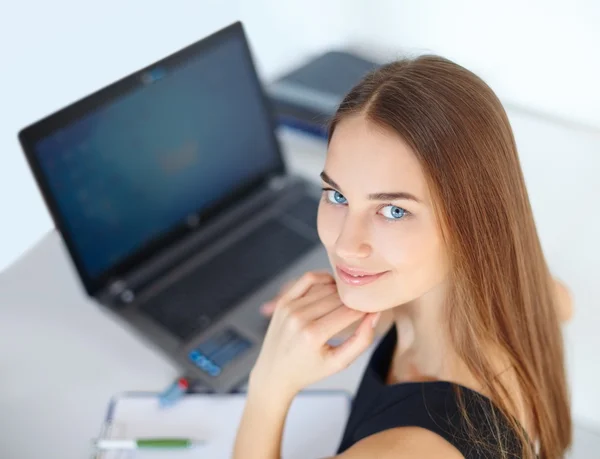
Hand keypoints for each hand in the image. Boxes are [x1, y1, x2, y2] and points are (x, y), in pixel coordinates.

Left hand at [250, 272, 379, 397]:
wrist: (274, 373)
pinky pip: (308, 279)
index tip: (373, 310)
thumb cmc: (308, 371)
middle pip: (338, 298)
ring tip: (347, 302)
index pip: (350, 312)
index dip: (365, 309)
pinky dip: (324, 279)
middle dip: (353, 301)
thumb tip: (375, 315)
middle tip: (362, 306)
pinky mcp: (283, 301)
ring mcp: (289, 307)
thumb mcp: (338, 363)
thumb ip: (361, 341)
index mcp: (313, 335)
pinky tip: (332, 288)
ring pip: (326, 288)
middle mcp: (299, 318)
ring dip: (340, 293)